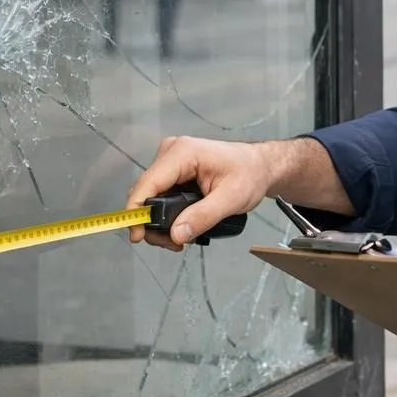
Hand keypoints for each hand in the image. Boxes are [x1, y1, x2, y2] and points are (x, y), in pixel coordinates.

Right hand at [126, 136, 272, 249]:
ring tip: (179, 239)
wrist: (259, 166)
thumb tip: (175, 234)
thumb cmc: (250, 175)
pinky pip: (159, 195)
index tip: (137, 236)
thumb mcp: (231, 199)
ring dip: (159, 222)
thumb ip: (203, 216)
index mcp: (182, 153)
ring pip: (150, 197)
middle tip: (174, 244)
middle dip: (153, 223)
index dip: (137, 211)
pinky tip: (180, 227)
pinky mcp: (173, 171)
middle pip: (145, 193)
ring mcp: (170, 161)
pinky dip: (165, 215)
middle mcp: (170, 152)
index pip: (148, 183)